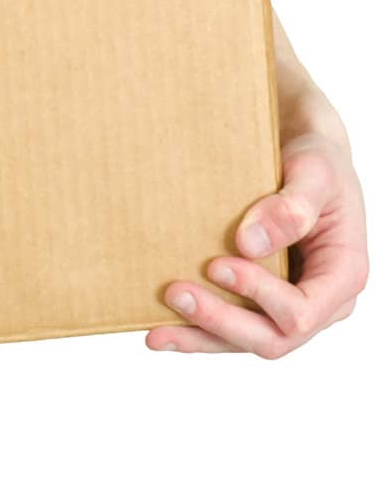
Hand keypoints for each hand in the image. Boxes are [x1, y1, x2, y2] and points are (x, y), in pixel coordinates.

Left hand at [147, 130, 368, 355]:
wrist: (304, 157)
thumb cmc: (318, 162)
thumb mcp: (315, 173)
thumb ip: (292, 207)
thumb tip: (250, 243)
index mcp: (342, 276)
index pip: (302, 311)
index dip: (259, 296)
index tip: (217, 265)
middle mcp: (320, 302)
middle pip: (272, 338)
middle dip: (221, 322)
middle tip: (176, 294)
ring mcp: (289, 305)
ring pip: (246, 341)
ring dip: (201, 337)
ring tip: (156, 333)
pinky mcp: (261, 301)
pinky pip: (231, 327)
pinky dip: (197, 331)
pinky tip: (160, 331)